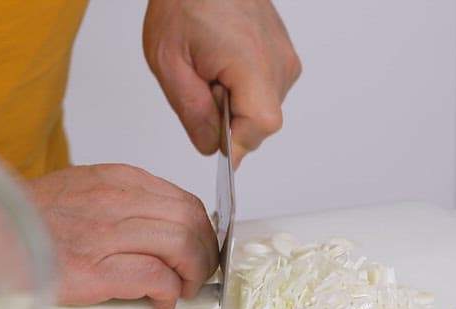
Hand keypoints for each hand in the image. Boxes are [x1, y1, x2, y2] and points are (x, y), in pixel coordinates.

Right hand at [28, 164, 217, 308]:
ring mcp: (106, 233)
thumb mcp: (84, 188)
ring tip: (182, 287)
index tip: (200, 246)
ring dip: (192, 272)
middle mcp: (117, 200)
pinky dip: (168, 291)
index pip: (183, 200)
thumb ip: (124, 200)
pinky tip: (161, 299)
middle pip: (190, 220)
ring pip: (181, 245)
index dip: (201, 229)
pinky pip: (155, 276)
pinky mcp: (95, 269)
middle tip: (197, 271)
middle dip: (205, 251)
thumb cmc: (34, 216)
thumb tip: (160, 224)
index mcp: (117, 180)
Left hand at [143, 0, 300, 167]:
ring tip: (210, 71)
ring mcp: (285, 58)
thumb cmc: (186, 1)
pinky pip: (264, 90)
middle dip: (228, 121)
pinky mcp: (284, 55)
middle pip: (260, 124)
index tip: (212, 143)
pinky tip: (222, 66)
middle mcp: (279, 63)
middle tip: (202, 89)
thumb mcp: (170, 62)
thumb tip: (210, 147)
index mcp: (252, 63)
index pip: (258, 129)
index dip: (233, 144)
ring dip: (234, 104)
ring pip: (261, 109)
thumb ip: (192, 111)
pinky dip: (242, 89)